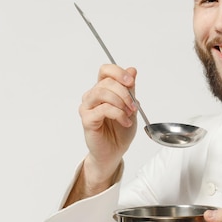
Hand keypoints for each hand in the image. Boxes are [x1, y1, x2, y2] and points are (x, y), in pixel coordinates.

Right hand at [79, 64, 137, 183]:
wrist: (114, 152)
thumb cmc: (120, 131)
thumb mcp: (131, 107)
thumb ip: (130, 90)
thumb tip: (132, 70)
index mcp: (102, 90)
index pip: (105, 70)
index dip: (118, 72)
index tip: (131, 81)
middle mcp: (92, 96)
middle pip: (106, 82)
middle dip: (125, 93)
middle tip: (134, 106)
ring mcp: (87, 107)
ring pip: (102, 92)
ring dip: (120, 102)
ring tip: (129, 114)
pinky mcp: (87, 119)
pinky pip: (103, 109)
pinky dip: (118, 114)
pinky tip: (125, 121)